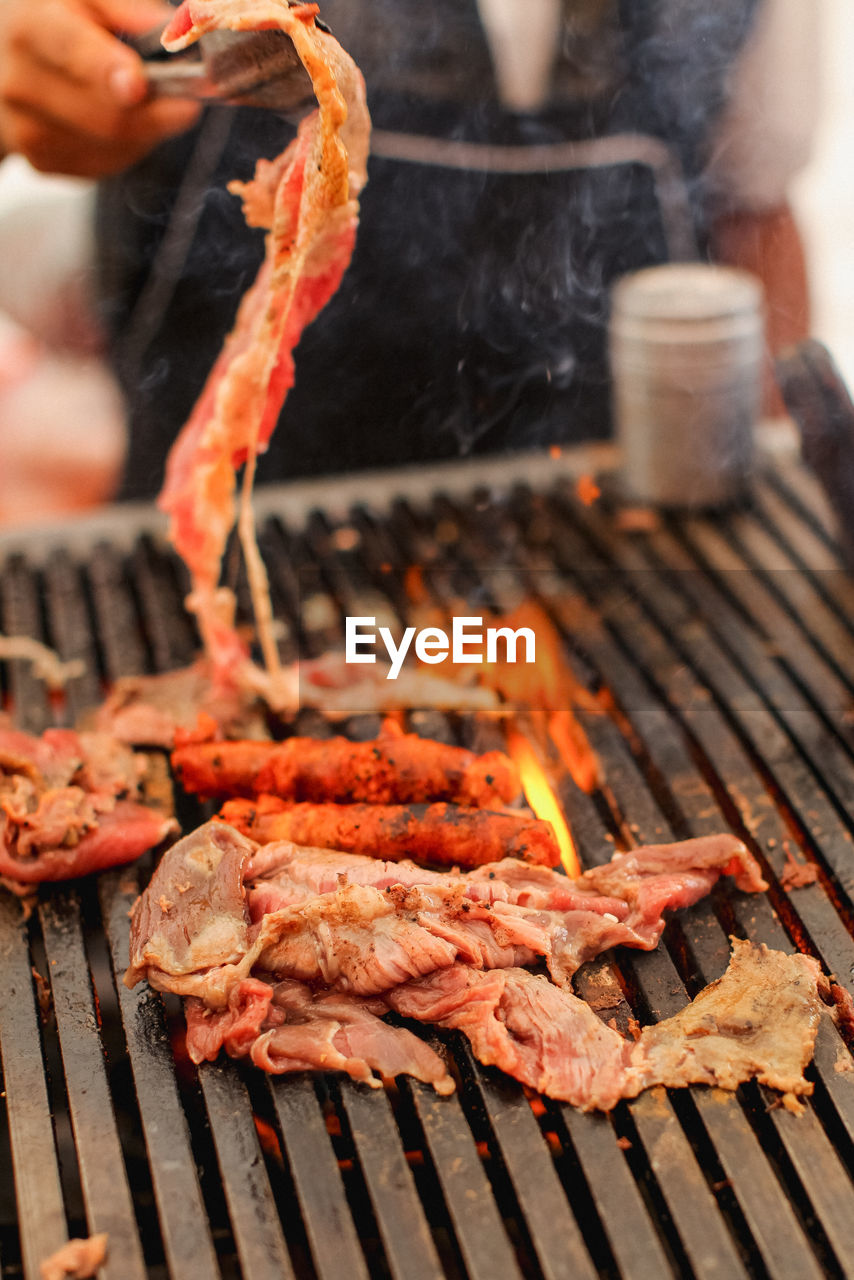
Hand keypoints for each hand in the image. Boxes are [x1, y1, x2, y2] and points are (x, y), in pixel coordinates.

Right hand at [0, 0, 200, 176]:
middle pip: (107, 117)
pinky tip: (122, 119)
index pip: (72, 53)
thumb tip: (166, 26)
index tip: (138, 84)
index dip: (108, 72)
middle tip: (188, 101)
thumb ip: (124, 4)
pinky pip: (107, 164)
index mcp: (30, 29)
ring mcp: (28, 130)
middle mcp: (21, 84)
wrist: (3, 61)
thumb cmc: (52, 20)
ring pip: (114, 147)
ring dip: (146, 129)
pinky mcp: (43, 162)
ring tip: (144, 100)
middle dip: (157, 113)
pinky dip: (129, 146)